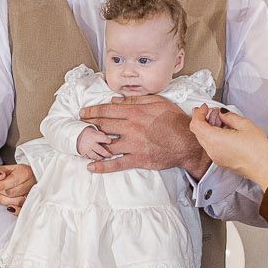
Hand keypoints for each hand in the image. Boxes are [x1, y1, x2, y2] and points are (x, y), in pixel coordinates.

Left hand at [0, 163, 35, 213]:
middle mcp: (31, 184)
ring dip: (3, 200)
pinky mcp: (31, 204)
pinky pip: (24, 210)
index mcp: (25, 172)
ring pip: (17, 201)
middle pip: (13, 192)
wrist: (27, 178)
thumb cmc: (14, 173)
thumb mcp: (4, 168)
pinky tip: (9, 208)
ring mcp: (32, 195)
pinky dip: (16, 210)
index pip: (12, 181)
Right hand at [75, 126, 119, 160]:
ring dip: (100, 157)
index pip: (104, 139)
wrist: (74, 135)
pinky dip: (93, 158)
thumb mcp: (93, 130)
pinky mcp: (83, 153)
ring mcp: (87, 150)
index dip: (108, 140)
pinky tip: (96, 157)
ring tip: (103, 157)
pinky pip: (89, 158)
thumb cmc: (84, 132)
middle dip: (107, 154)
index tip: (110, 141)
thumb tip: (107, 138)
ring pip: (95, 156)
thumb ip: (100, 134)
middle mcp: (91, 144)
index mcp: (94, 137)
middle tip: (110, 155)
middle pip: (101, 151)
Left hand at [79, 95, 209, 176]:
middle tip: (80, 127)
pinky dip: (102, 166)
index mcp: (135, 112)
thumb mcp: (157, 102)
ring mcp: (133, 145)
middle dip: (89, 126)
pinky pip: (116, 164)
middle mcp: (131, 127)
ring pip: (106, 144)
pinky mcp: (137, 159)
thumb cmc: (174, 120)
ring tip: (83, 145)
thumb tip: (115, 100)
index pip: (107, 110)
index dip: (92, 111)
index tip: (83, 113)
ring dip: (93, 145)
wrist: (187, 142)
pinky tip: (91, 167)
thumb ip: (135, 100)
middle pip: (103, 126)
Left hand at [188, 106, 267, 188]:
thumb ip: (229, 116)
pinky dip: (212, 136)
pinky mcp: (220, 161)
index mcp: (215, 140)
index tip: (204, 107)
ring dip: (208, 128)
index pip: (196, 124)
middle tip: (213, 112)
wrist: (263, 168)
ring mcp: (215, 157)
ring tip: (222, 122)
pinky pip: (210, 146)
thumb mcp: (245, 125)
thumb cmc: (257, 149)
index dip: (198, 113)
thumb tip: (221, 113)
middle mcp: (211, 150)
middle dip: (202, 119)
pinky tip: (224, 132)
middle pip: (197, 132)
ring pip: (203, 139)